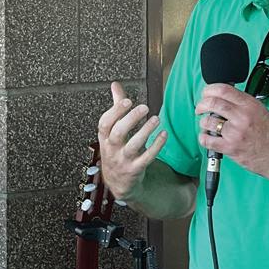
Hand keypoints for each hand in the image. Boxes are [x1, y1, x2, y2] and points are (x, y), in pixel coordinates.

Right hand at [97, 82, 166, 199]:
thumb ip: (116, 107)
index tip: (127, 100)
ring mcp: (123, 160)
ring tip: (156, 119)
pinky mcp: (136, 169)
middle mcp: (112, 149)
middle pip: (118, 133)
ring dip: (145, 131)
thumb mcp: (111, 132)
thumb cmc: (116, 151)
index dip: (115, 112)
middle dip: (130, 119)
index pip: (104, 124)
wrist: (119, 183)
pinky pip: (147, 158)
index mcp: (104, 138)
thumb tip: (115, 85)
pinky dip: (156, 146)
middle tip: (144, 107)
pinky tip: (164, 135)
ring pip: (133, 146)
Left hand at [195, 83, 268, 186]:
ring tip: (207, 125)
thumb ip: (243, 105)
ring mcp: (235, 132)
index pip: (223, 89)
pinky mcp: (231, 148)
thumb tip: (225, 99)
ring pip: (207, 121)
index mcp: (250, 105)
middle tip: (200, 108)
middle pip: (212, 103)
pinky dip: (203, 138)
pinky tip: (207, 138)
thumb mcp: (262, 112)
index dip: (209, 89)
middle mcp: (242, 116)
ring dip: (203, 122)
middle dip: (201, 104)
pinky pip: (207, 140)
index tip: (206, 93)